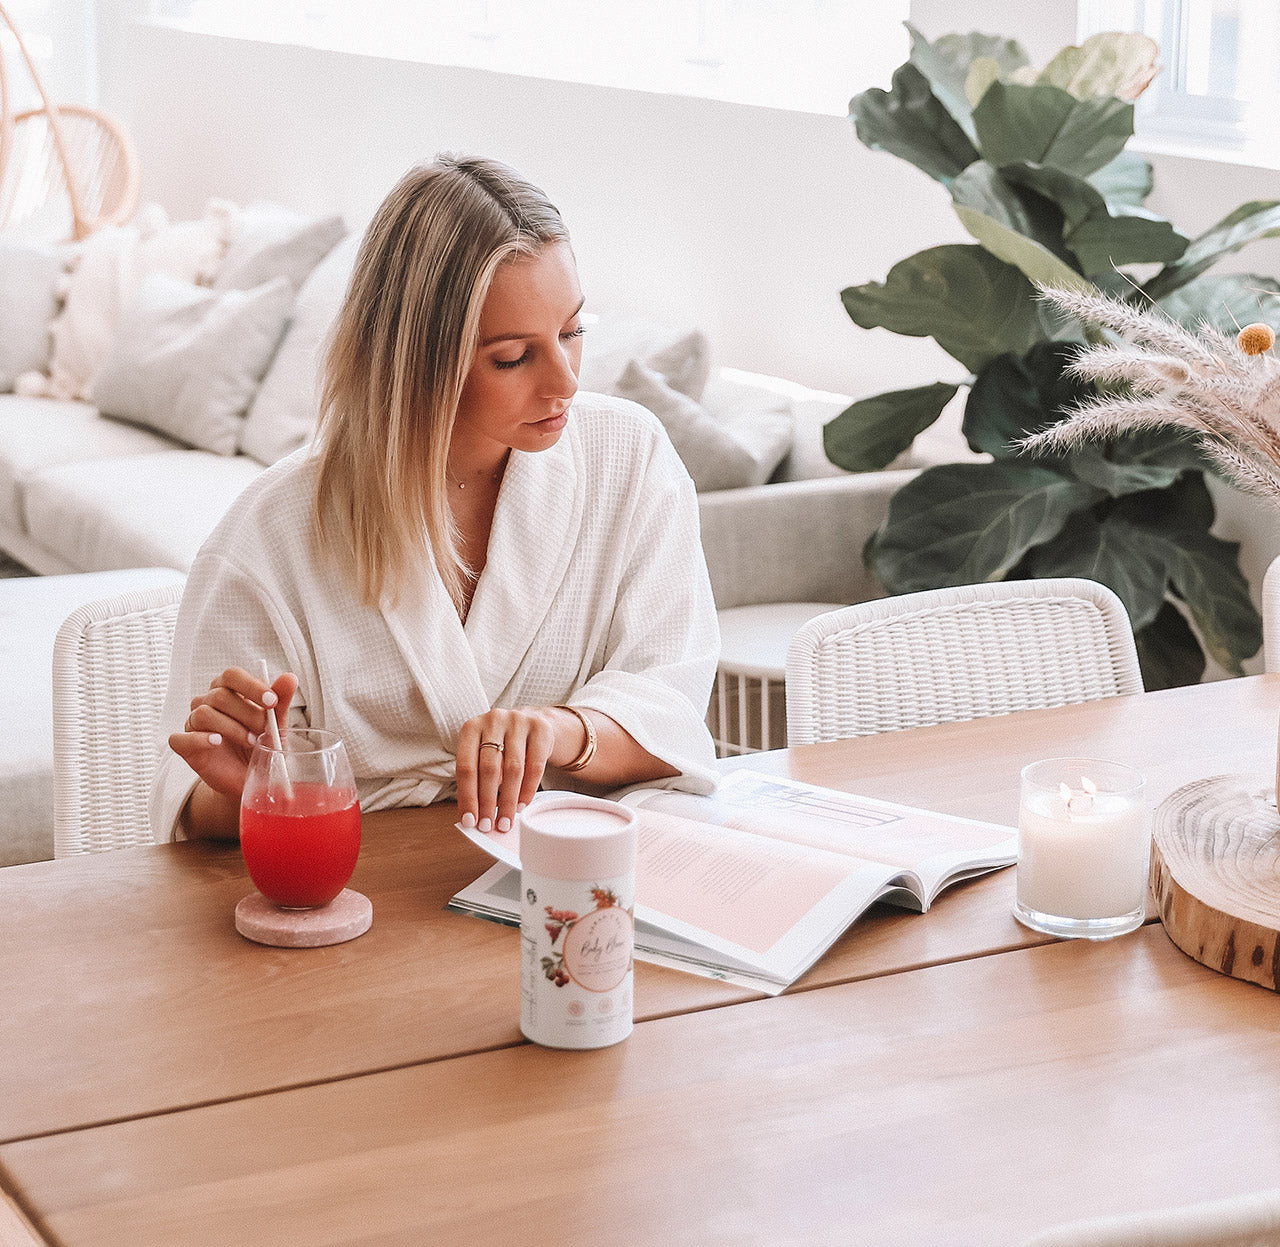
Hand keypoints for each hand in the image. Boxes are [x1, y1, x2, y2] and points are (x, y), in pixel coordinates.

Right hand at [169, 666, 298, 801]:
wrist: (251, 776)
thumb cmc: (262, 744)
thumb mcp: (276, 723)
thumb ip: (281, 700)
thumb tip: (289, 677)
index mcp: (229, 690)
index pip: (232, 675)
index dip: (251, 686)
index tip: (272, 701)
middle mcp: (207, 702)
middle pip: (220, 695)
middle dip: (247, 713)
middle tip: (264, 730)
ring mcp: (194, 723)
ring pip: (204, 714)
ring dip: (232, 728)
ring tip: (251, 742)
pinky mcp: (184, 745)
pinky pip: (180, 737)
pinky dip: (200, 739)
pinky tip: (217, 742)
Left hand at [455, 706, 574, 832]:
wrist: (531, 723)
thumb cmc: (501, 745)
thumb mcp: (482, 754)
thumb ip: (476, 779)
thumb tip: (472, 816)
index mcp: (471, 728)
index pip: (465, 767)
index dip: (467, 797)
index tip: (470, 821)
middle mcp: (493, 720)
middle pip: (489, 769)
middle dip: (487, 803)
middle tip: (488, 826)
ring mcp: (518, 722)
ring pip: (513, 769)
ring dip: (508, 801)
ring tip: (505, 821)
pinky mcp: (541, 729)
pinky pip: (535, 766)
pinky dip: (527, 791)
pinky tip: (521, 805)